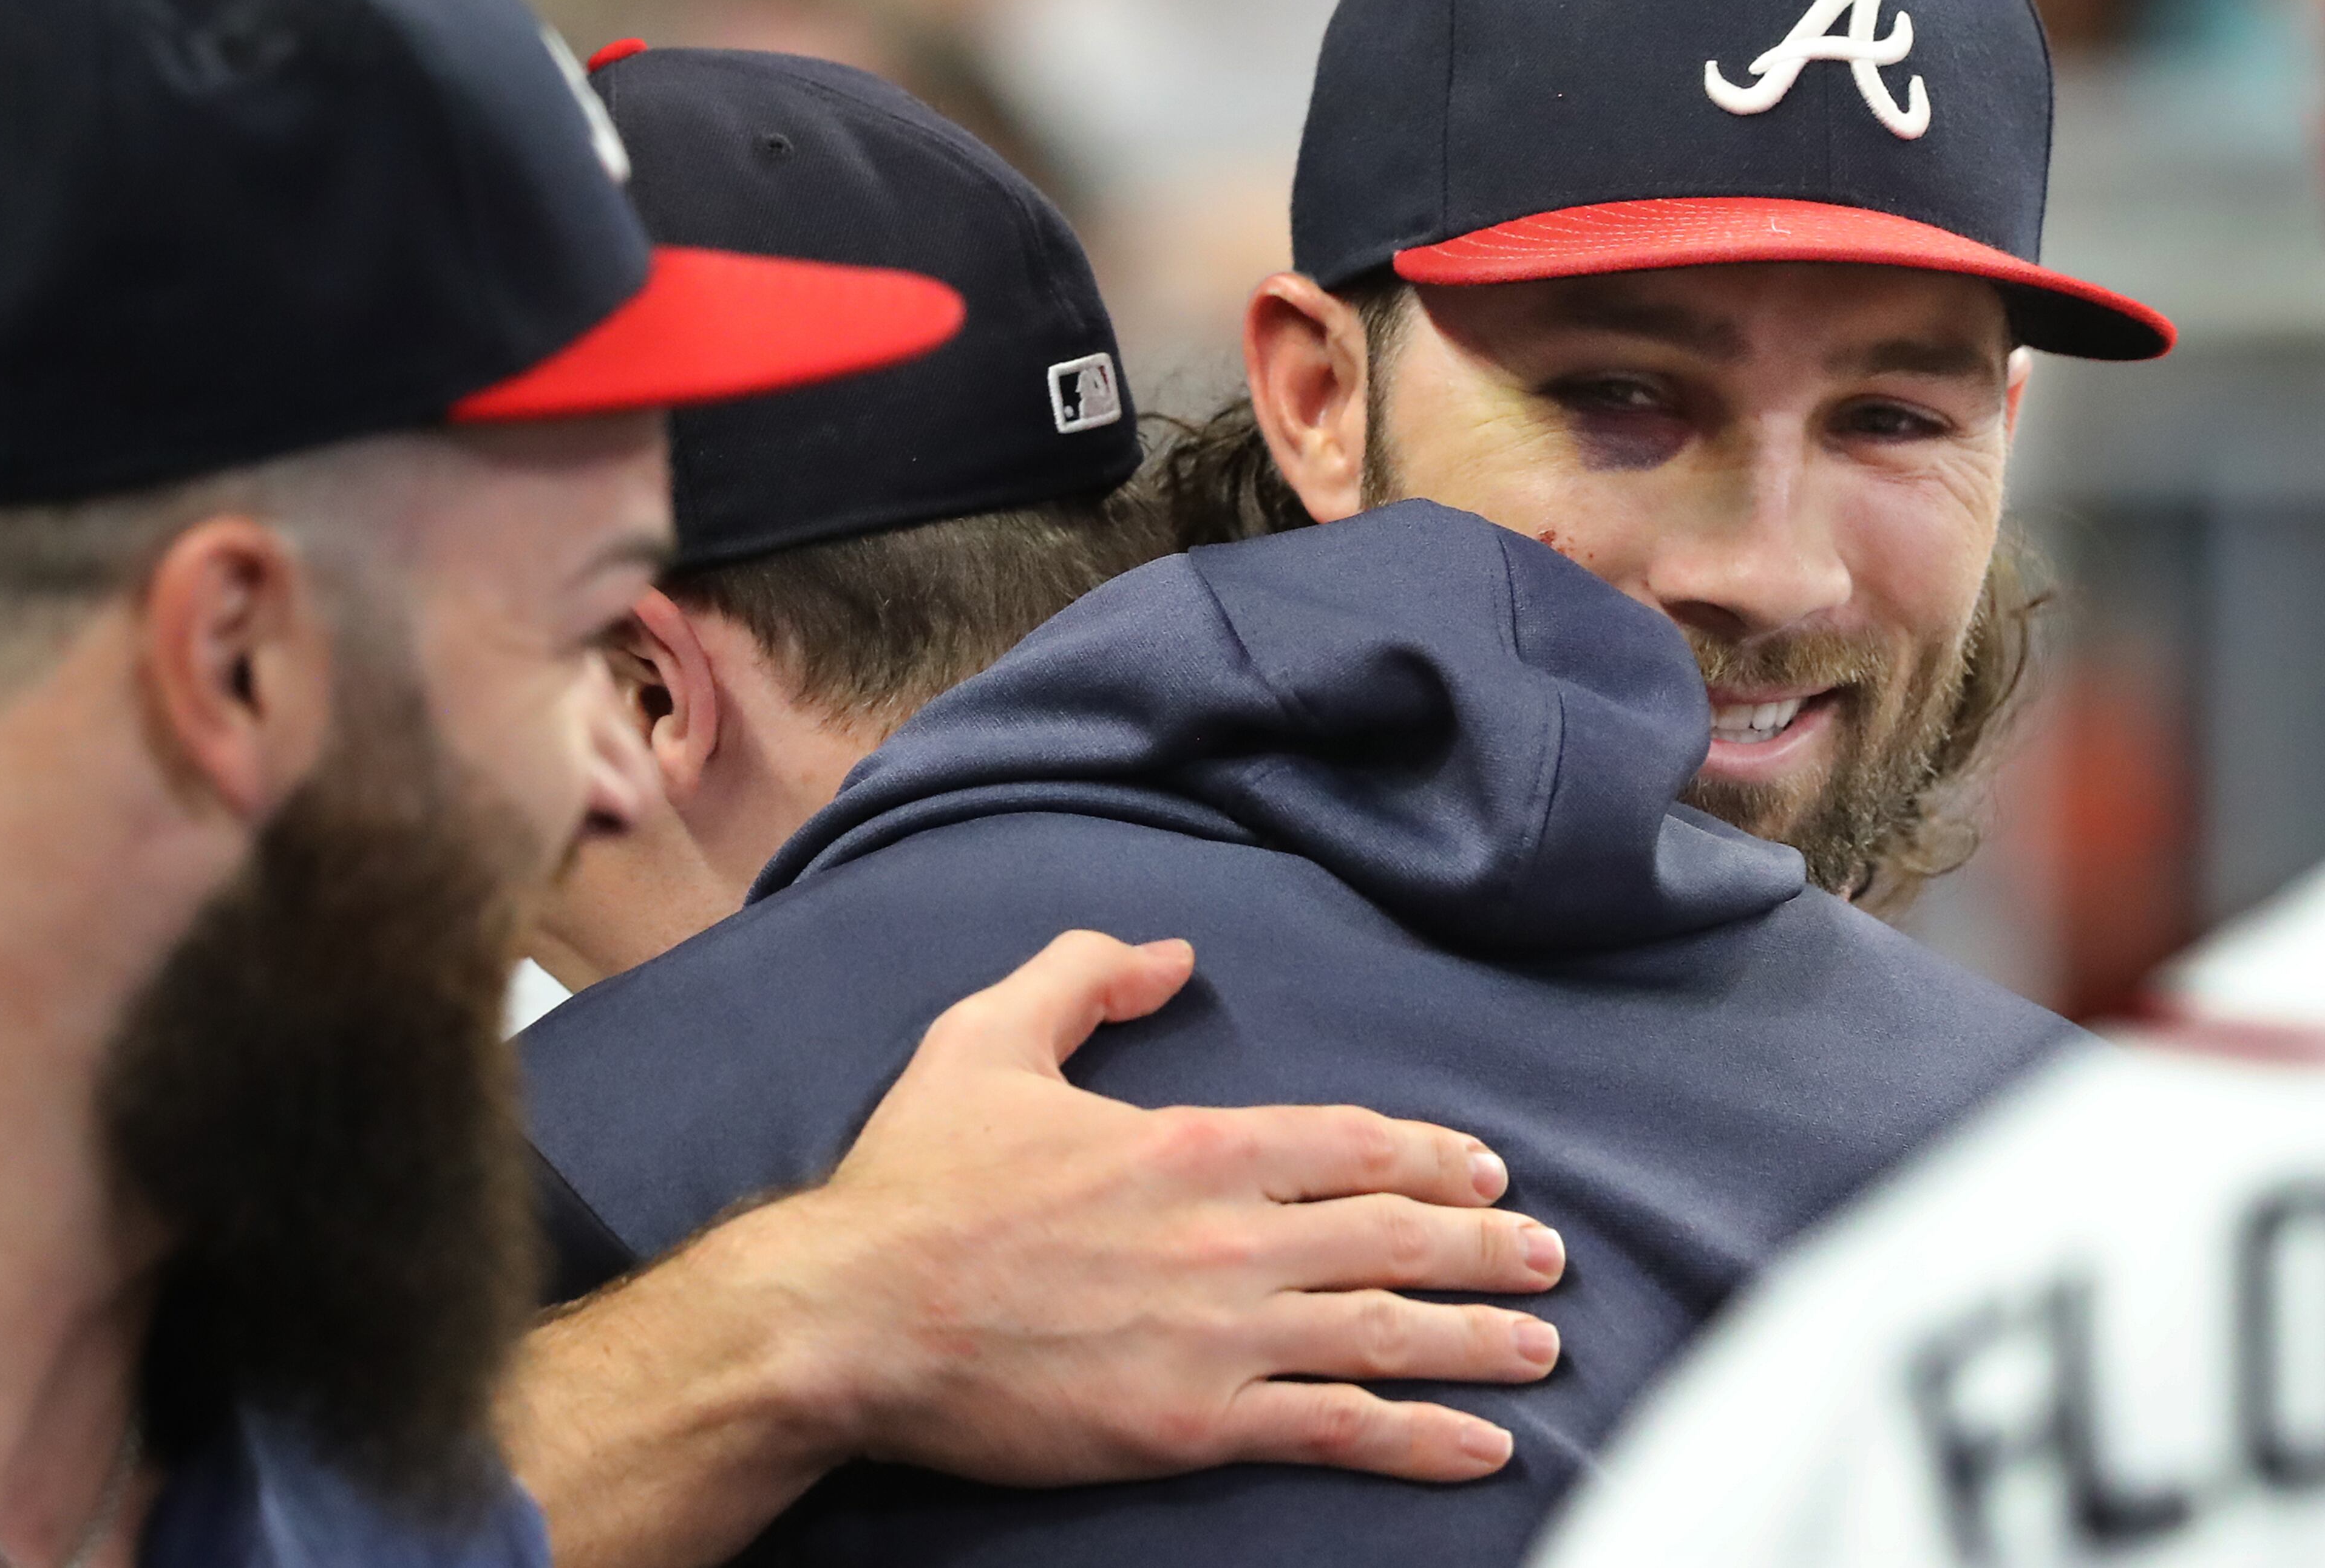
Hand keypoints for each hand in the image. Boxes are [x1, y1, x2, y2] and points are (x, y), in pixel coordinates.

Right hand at [788, 931, 1563, 1485]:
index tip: (1487, 1172)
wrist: (850, 1316)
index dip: (1433, 1157)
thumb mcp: (986, 1039)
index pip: (1350, 1143)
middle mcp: (1225, 1236)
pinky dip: (1418, 1439)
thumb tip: (1172, 954)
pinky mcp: (1190, 1423)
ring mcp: (1215, 1336)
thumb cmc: (915, 1180)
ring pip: (1382, 1333)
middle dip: (1483, 1246)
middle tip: (1549, 1257)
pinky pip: (1332, 1429)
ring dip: (1477, 1338)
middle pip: (1391, 1236)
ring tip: (1544, 1344)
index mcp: (1190, 1144)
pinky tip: (1482, 1445)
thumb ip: (1083, 977)